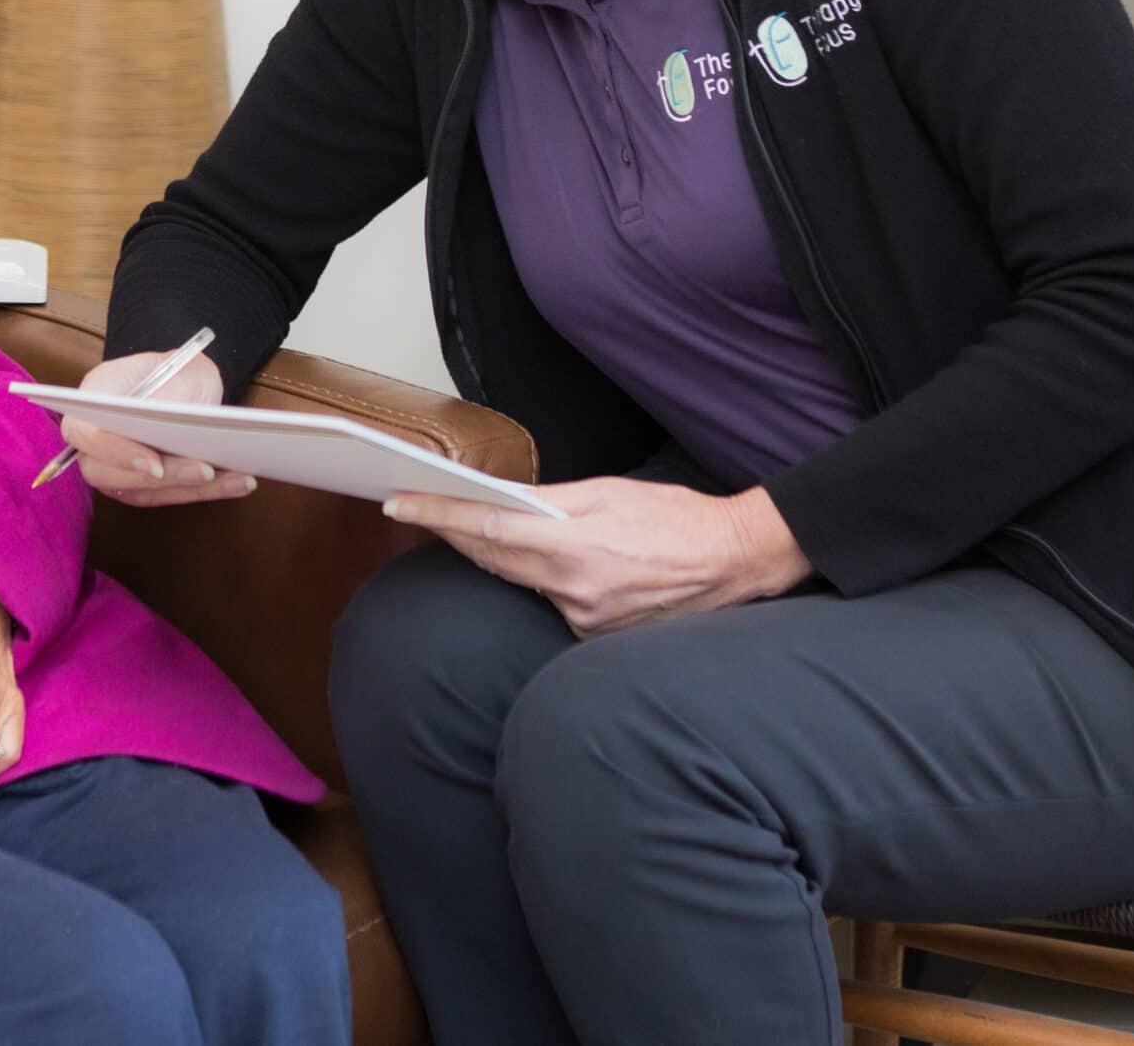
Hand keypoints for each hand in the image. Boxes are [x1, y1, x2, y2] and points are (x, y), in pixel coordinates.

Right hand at [59, 350, 256, 506]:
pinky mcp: (139, 486)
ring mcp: (113, 467)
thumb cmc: (173, 371)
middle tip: (205, 470)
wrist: (182, 384)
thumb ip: (168, 392)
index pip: (85, 433)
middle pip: (108, 474)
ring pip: (142, 491)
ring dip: (191, 488)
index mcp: (92, 399)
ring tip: (237, 478)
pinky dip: (205, 492)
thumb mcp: (175, 367)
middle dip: (163, 477)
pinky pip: (167, 496)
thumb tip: (173, 421)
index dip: (115, 451)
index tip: (155, 463)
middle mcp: (93, 440)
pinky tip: (239, 482)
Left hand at [386, 479, 811, 636]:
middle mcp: (574, 591)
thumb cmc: (677, 518)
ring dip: (498, 556)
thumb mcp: (610, 493)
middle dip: (451, 532)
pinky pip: (551, 605)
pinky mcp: (594, 640)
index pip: (488, 529)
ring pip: (522, 583)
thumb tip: (502, 501)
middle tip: (413, 506)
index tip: (397, 502)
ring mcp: (584, 621)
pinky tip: (548, 563)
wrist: (736, 563)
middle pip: (493, 559)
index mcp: (576, 547)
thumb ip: (551, 502)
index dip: (438, 515)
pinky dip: (542, 582)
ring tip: (470, 525)